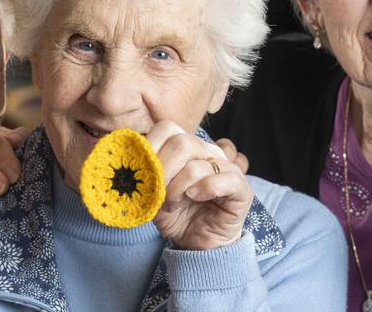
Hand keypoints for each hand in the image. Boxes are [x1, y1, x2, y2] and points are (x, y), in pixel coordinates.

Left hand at [149, 120, 252, 249]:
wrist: (195, 244)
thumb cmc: (174, 214)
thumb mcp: (152, 191)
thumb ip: (144, 171)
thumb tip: (130, 158)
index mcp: (185, 146)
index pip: (167, 128)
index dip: (150, 148)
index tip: (141, 172)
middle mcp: (207, 151)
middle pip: (181, 143)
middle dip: (162, 171)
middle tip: (158, 192)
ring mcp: (225, 167)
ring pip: (195, 166)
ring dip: (176, 190)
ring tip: (172, 204)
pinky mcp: (241, 187)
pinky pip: (224, 179)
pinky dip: (204, 190)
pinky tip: (194, 198)